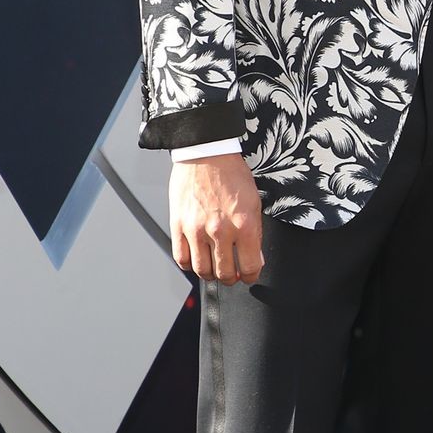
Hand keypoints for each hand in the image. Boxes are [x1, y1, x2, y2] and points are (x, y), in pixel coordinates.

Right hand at [170, 154, 264, 285]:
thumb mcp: (254, 203)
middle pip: (225, 273)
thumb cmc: (231, 175)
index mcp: (243, 225)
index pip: (249, 267)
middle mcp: (220, 230)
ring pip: (202, 270)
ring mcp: (196, 230)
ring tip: (215, 268)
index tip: (249, 274)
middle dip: (231, 278)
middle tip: (232, 273)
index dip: (251, 275)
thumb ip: (254, 234)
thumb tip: (254, 258)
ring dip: (210, 274)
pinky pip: (182, 258)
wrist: (206, 154)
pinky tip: (197, 259)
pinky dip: (190, 265)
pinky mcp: (178, 226)